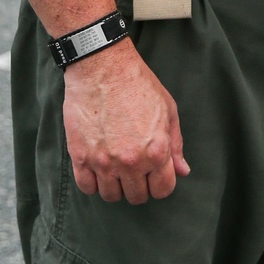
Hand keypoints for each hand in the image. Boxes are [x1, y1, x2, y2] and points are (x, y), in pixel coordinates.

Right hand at [62, 38, 189, 203]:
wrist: (102, 66)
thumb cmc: (138, 84)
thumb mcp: (167, 109)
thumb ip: (176, 144)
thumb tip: (183, 171)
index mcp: (156, 151)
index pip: (163, 190)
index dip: (160, 183)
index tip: (154, 173)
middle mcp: (130, 162)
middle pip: (137, 196)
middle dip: (139, 184)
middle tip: (134, 167)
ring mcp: (104, 162)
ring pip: (111, 196)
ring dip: (116, 185)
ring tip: (115, 166)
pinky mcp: (81, 157)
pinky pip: (87, 188)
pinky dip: (93, 182)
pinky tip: (98, 166)